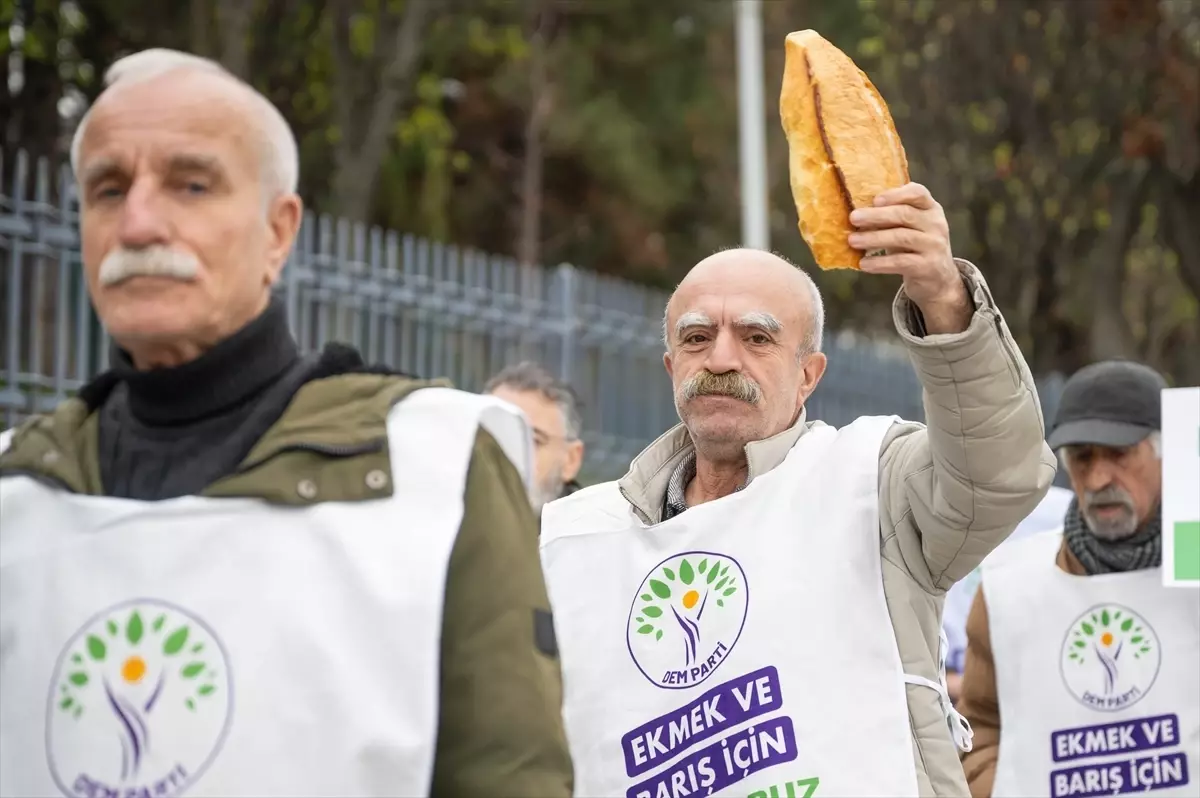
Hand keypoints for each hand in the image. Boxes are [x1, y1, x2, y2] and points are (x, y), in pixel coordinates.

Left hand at [847, 182, 971, 333]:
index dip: (896, 194)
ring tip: (852, 241)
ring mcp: (934, 245)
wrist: (937, 280)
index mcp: (930, 208)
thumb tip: (855, 214)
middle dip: (876, 215)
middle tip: (853, 218)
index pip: (918, 193)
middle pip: (905, 214)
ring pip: (902, 237)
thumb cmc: (913, 247)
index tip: (875, 199)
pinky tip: (864, 264)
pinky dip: (880, 263)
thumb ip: (889, 217)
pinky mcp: (929, 266)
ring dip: (874, 238)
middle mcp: (936, 224)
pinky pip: (901, 262)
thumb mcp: (907, 228)